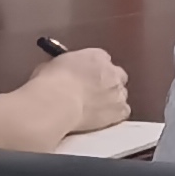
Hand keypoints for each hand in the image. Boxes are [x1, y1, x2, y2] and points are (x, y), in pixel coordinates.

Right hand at [10, 41, 132, 136]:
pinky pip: (123, 112)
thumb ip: (63, 67)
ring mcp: (117, 91)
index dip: (95, 70)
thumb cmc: (50, 83)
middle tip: (94, 93)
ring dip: (112, 100)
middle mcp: (111, 71)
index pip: (102, 59)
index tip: (87, 77)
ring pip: (121, 94)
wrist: (57, 103)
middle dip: (108, 83)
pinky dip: (116, 115)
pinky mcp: (119, 110)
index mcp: (95, 56)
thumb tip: (58, 72)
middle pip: (117, 75)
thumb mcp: (51, 65)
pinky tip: (104, 119)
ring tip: (96, 109)